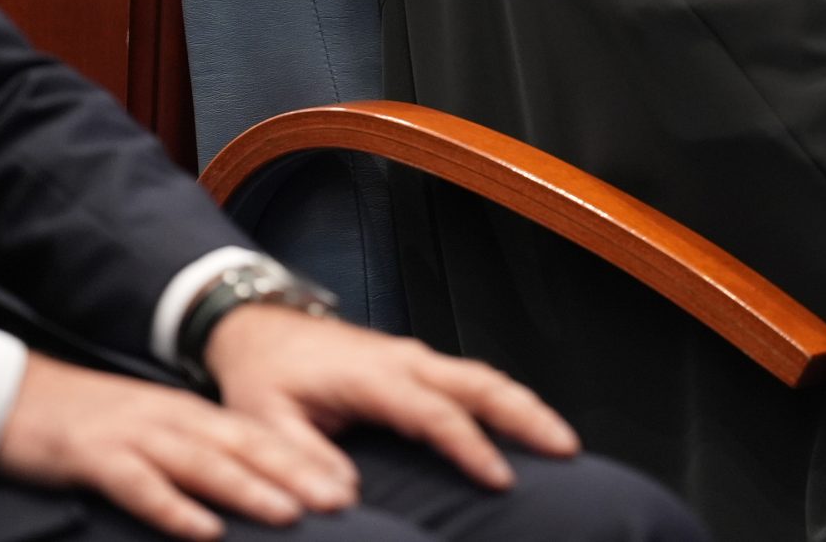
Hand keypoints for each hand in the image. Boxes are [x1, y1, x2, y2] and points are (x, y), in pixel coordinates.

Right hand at [0, 351, 355, 541]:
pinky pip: (140, 485)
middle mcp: (171, 419)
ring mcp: (134, 436)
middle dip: (297, 475)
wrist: (12, 394)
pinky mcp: (94, 456)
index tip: (348, 485)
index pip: (258, 437)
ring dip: (249, 489)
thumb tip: (242, 486)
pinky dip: (174, 508)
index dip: (305, 460)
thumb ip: (193, 452)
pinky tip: (203, 530)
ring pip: (203, 463)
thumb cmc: (85, 423)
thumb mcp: (149, 432)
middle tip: (342, 500)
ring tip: (291, 513)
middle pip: (244, 447)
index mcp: (188, 414)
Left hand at [207, 306, 578, 490]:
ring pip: (485, 376)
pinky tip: (526, 424)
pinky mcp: (418, 364)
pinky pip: (473, 379)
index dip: (471, 445)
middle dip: (528, 413)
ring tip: (563, 441)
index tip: (501, 478)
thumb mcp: (264, 419)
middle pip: (481, 381)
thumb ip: (301, 457)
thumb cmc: (264, 375)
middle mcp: (404, 360)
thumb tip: (343, 498)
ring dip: (526, 405)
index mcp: (372, 375)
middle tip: (567, 448)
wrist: (259, 327)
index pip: (434, 412)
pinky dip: (507, 399)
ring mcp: (415, 358)